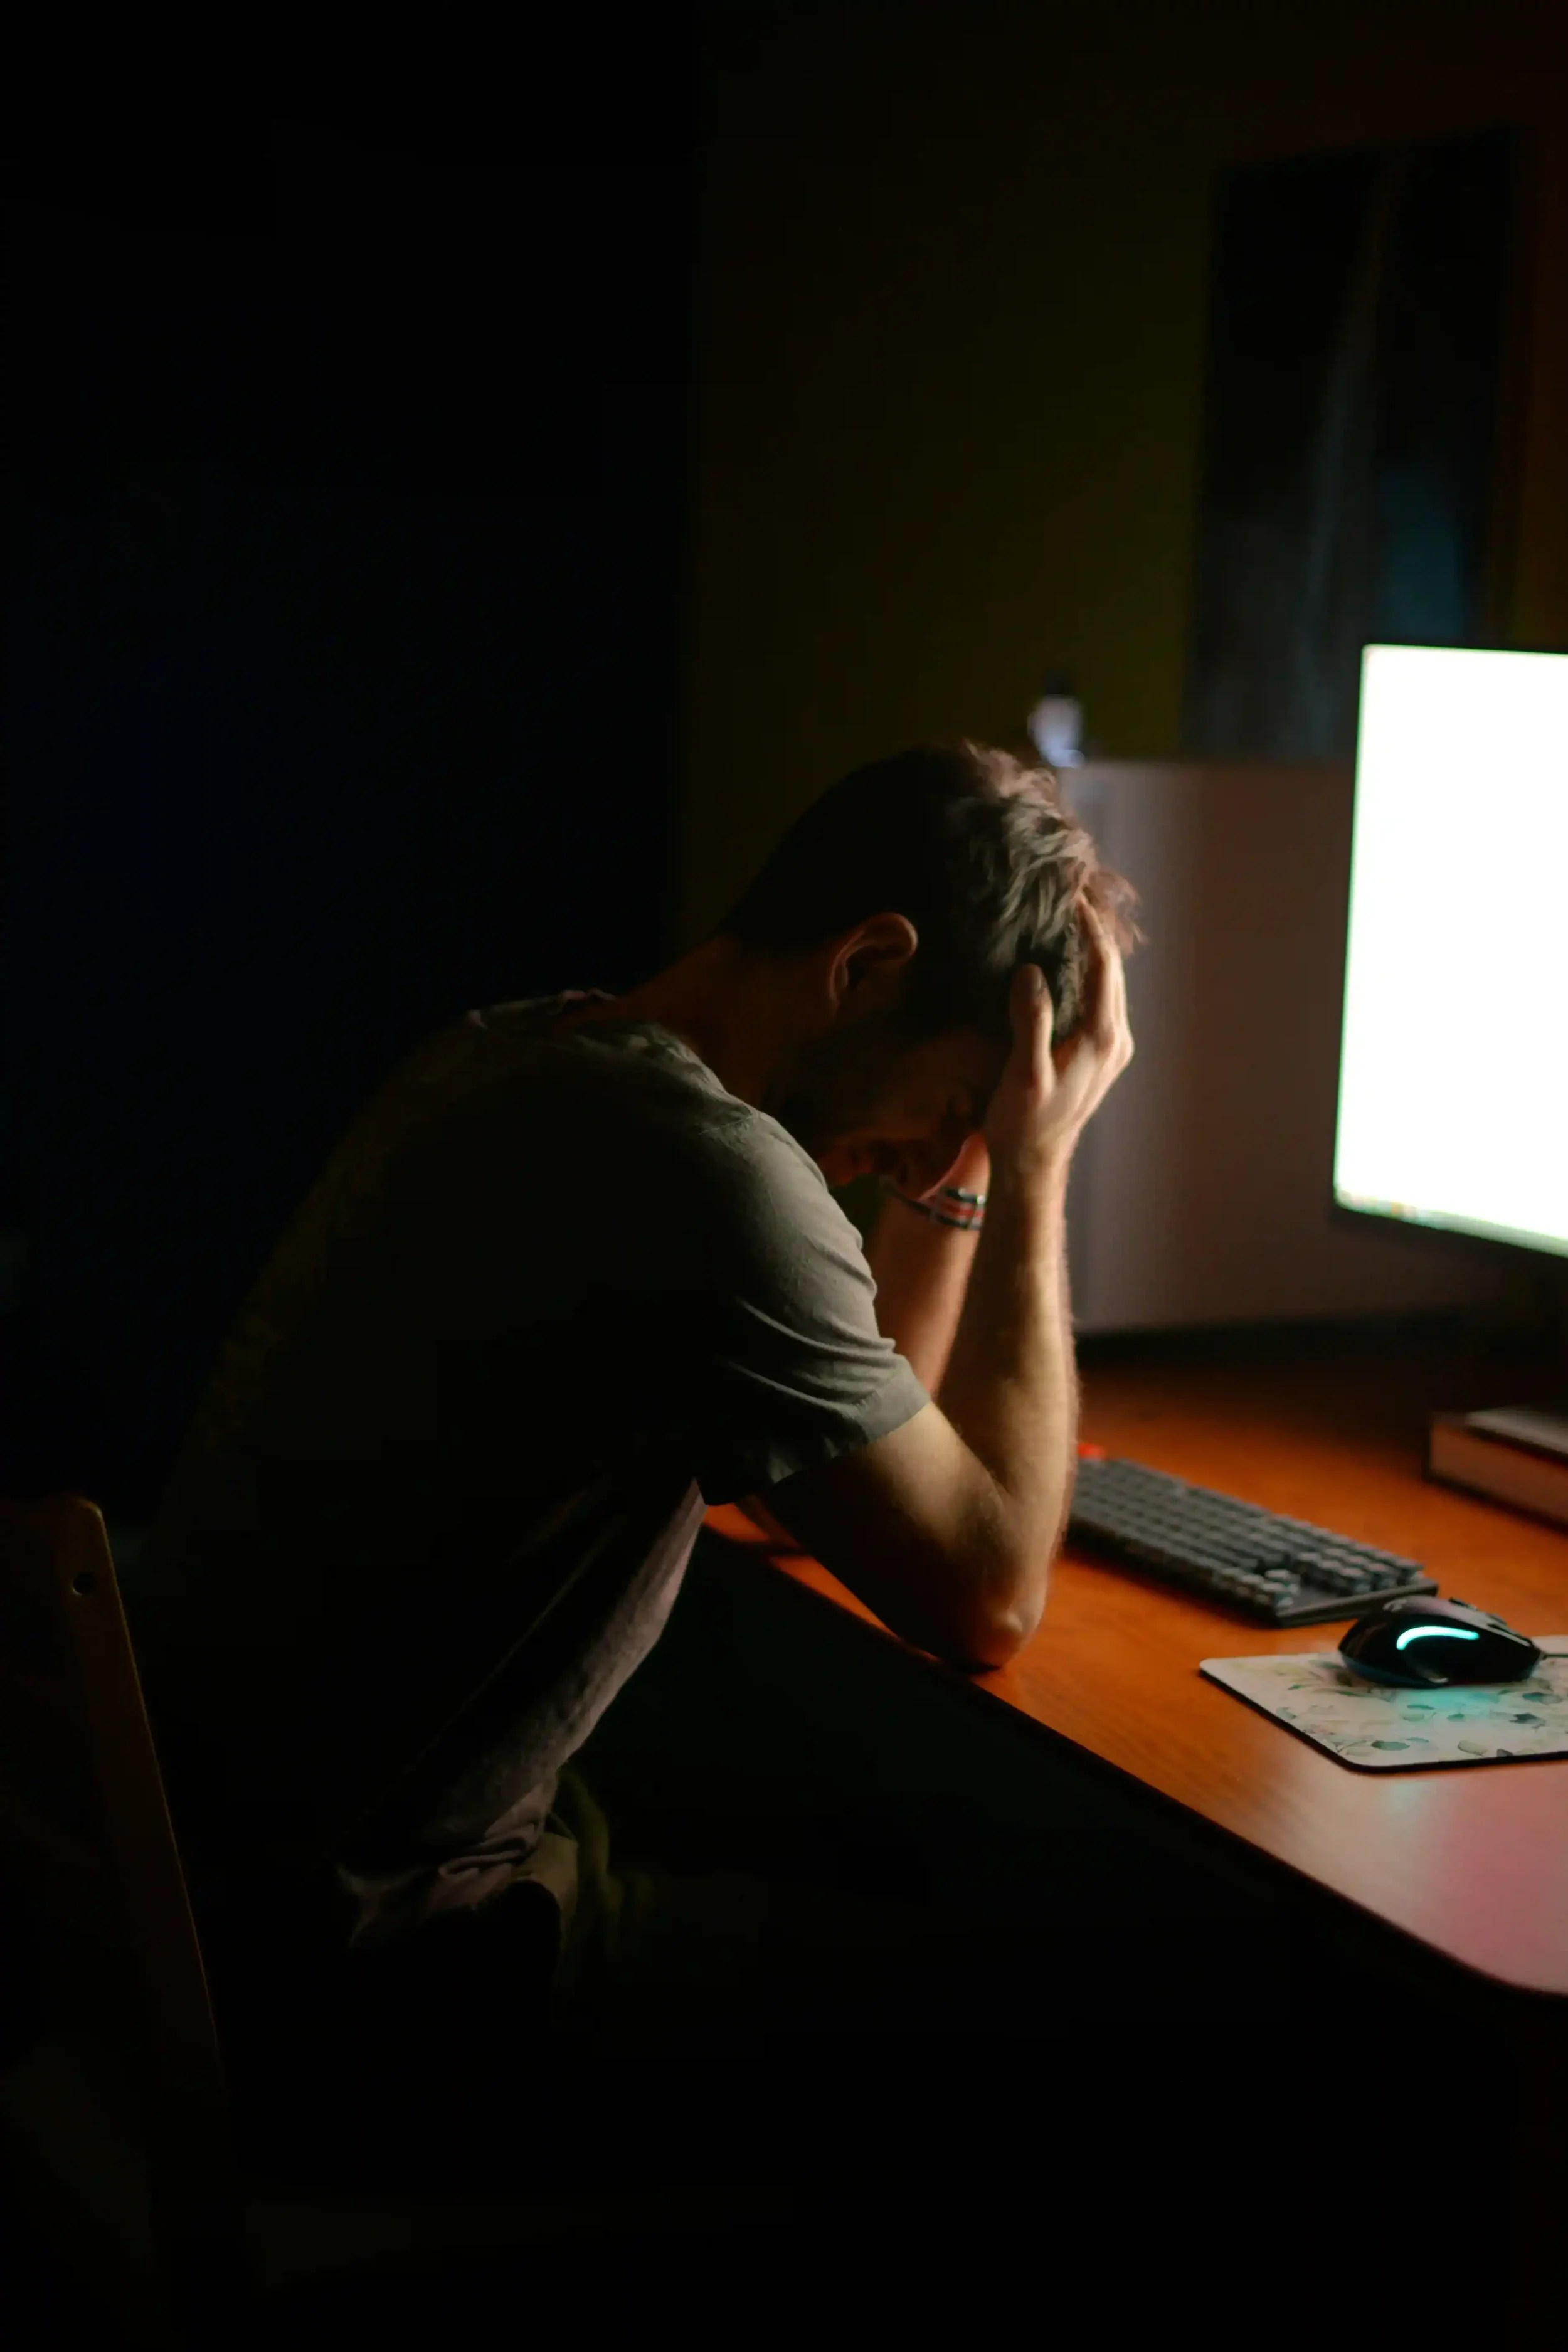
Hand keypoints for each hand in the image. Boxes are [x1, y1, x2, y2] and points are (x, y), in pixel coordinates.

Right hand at [982, 902, 1132, 1191]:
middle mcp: (1116, 1039)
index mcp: (1102, 1038)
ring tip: (1070, 919)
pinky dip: (1088, 975)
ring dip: (1093, 952)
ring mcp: (1113, 1048)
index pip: (1103, 966)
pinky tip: (1066, 963)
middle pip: (1113, 970)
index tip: (1072, 894)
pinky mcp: (1101, 1055)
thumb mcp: (1023, 1072)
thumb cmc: (1024, 1122)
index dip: (1089, 927)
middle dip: (1095, 931)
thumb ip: (1031, 1020)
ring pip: (1109, 985)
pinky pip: (1100, 1001)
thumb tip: (1032, 971)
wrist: (1033, 1163)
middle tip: (1072, 894)